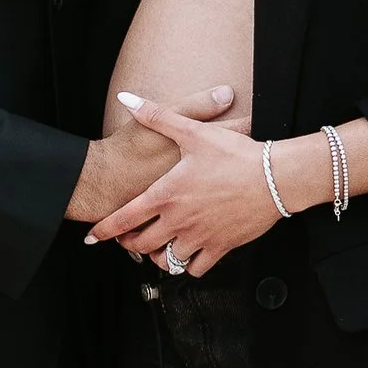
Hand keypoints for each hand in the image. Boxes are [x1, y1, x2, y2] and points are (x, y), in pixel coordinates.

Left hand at [88, 97, 285, 274]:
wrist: (274, 178)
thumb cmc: (235, 155)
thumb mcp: (193, 132)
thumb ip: (157, 115)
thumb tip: (128, 98)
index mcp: (167, 195)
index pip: (125, 219)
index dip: (105, 230)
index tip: (92, 236)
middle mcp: (179, 220)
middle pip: (142, 244)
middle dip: (130, 244)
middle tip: (128, 241)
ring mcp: (200, 236)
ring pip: (167, 261)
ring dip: (158, 256)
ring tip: (158, 248)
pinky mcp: (221, 247)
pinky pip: (196, 269)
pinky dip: (188, 266)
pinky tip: (189, 255)